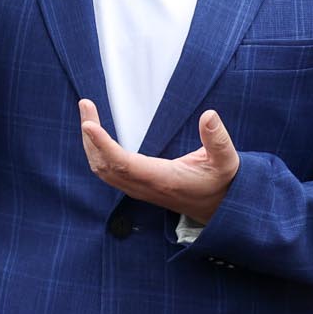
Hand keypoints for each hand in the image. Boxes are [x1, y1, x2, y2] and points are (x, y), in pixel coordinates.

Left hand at [78, 101, 240, 225]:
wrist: (218, 208)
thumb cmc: (221, 182)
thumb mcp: (226, 161)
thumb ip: (218, 139)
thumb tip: (208, 115)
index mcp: (162, 179)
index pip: (123, 163)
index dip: (103, 144)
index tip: (88, 124)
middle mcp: (144, 186)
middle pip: (104, 164)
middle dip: (89, 136)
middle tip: (85, 106)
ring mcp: (137, 188)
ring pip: (101, 169)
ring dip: (89, 143)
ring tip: (87, 114)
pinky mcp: (136, 186)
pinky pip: (107, 171)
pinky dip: (96, 152)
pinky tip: (95, 135)